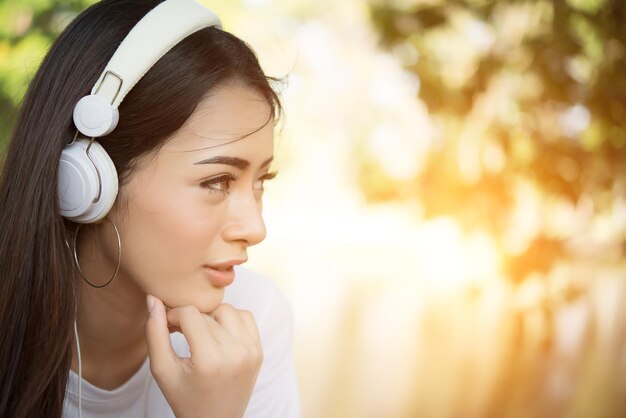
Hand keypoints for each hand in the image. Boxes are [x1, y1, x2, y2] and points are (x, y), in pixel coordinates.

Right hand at [144, 294, 263, 417]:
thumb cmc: (185, 398)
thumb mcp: (163, 369)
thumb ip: (155, 333)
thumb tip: (152, 299)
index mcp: (210, 360)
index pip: (189, 314)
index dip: (173, 314)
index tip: (167, 325)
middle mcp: (236, 353)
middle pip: (207, 313)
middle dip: (190, 318)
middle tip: (179, 331)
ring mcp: (251, 351)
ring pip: (227, 310)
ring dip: (211, 317)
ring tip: (200, 334)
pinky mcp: (259, 351)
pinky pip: (245, 317)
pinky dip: (230, 320)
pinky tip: (218, 335)